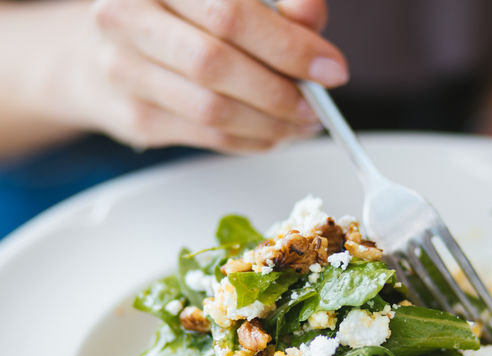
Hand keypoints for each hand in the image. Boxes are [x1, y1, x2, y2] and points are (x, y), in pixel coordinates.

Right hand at [77, 0, 346, 152]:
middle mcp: (128, 16)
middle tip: (316, 106)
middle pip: (218, 63)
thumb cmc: (172, 17)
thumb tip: (312, 24)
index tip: (330, 69)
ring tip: (301, 124)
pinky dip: (251, 141)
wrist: (96, 52)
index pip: (231, 12)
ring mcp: (124, 70)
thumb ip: (274, 3)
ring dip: (270, 124)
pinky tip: (273, 135)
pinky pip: (207, 138)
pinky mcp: (135, 118)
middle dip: (280, 92)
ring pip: (212, 110)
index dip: (289, 46)